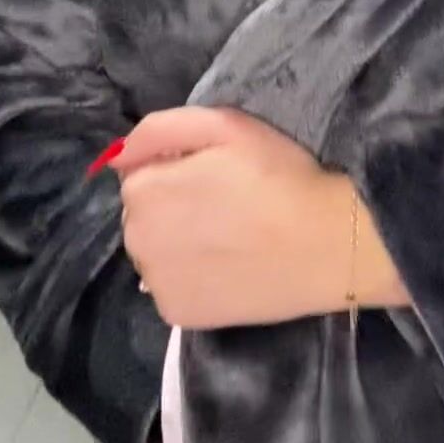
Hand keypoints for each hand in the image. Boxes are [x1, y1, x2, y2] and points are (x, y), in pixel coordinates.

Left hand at [111, 106, 408, 327]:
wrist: (328, 244)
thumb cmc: (279, 175)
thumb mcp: (224, 126)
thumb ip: (159, 130)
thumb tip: (115, 156)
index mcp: (143, 191)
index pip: (140, 175)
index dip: (179, 170)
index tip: (218, 175)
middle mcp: (136, 241)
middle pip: (143, 216)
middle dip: (172, 207)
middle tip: (227, 205)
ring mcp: (156, 284)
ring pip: (156, 253)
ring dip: (178, 243)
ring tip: (229, 237)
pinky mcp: (177, 316)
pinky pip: (172, 288)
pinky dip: (191, 279)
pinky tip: (228, 268)